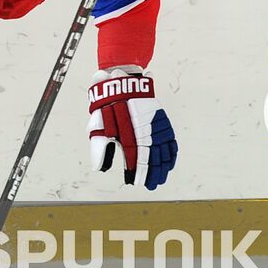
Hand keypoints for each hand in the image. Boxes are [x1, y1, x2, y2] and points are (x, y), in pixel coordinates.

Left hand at [87, 66, 176, 189]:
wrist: (121, 81)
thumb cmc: (106, 106)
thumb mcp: (97, 127)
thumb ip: (99, 149)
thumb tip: (99, 168)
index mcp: (129, 135)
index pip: (136, 160)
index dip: (137, 173)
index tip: (135, 183)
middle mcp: (145, 132)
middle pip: (151, 159)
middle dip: (151, 174)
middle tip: (149, 186)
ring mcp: (155, 126)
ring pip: (163, 152)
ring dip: (162, 167)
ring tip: (160, 179)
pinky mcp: (161, 120)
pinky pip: (170, 141)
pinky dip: (171, 154)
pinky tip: (169, 163)